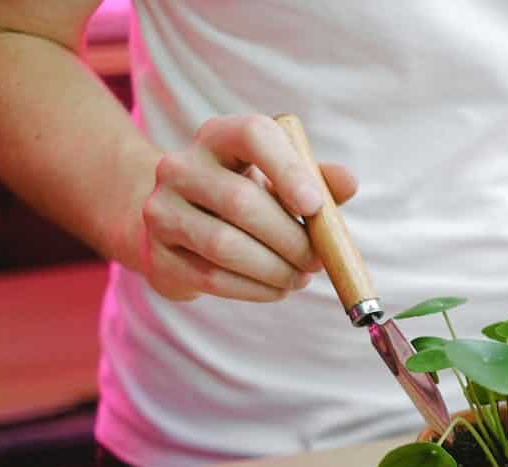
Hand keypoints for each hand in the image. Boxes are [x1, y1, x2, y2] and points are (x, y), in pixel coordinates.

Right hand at [139, 114, 356, 301]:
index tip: (315, 206)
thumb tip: (349, 182)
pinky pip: (213, 278)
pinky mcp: (158, 254)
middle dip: (291, 239)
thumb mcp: (282, 182)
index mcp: (218, 136)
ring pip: (225, 245)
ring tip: (299, 277)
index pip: (253, 135)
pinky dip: (255, 289)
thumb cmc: (249, 197)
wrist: (182, 225)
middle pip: (241, 202)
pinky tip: (276, 289)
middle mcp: (180, 166)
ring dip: (275, 269)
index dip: (288, 170)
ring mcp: (161, 210)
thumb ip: (318, 181)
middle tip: (317, 261)